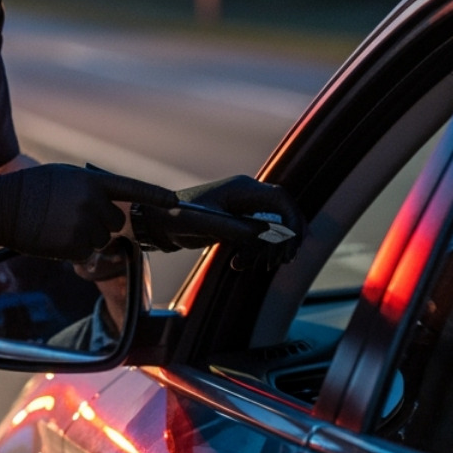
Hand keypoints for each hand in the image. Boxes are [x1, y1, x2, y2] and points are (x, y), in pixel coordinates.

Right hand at [0, 164, 175, 262]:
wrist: (1, 207)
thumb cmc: (30, 189)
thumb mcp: (65, 179)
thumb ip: (91, 189)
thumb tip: (109, 206)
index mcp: (92, 181)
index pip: (133, 188)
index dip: (156, 196)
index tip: (175, 203)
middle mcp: (93, 203)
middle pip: (116, 221)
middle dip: (101, 222)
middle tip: (73, 216)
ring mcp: (84, 226)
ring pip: (102, 239)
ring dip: (86, 237)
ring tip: (59, 226)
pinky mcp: (74, 247)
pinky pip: (87, 255)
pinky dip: (74, 251)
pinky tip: (55, 239)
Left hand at [131, 175, 303, 269]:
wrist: (158, 223)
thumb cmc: (178, 216)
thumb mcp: (206, 223)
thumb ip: (238, 228)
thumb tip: (269, 235)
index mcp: (242, 188)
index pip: (280, 199)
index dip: (293, 218)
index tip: (294, 241)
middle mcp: (246, 196)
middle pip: (281, 215)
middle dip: (284, 239)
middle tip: (280, 260)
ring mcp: (242, 210)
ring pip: (271, 231)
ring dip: (266, 250)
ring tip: (249, 264)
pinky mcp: (236, 224)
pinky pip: (256, 239)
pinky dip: (253, 253)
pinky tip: (238, 263)